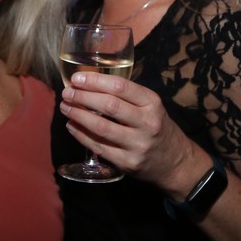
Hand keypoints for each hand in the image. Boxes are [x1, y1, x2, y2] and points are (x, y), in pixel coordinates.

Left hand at [59, 72, 201, 193]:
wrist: (175, 162)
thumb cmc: (157, 127)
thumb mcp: (151, 106)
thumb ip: (126, 96)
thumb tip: (89, 85)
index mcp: (152, 103)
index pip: (120, 87)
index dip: (95, 81)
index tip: (77, 78)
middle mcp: (147, 123)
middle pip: (109, 106)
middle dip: (83, 97)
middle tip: (67, 92)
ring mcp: (137, 145)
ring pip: (101, 128)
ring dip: (78, 116)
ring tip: (65, 107)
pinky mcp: (127, 163)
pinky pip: (99, 147)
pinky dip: (81, 135)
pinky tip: (71, 125)